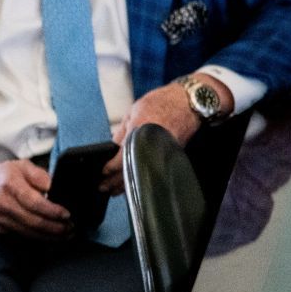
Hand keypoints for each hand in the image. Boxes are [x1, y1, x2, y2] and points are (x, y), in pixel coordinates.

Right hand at [0, 157, 70, 238]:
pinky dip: (39, 237)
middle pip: (33, 221)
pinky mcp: (0, 228)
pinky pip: (23, 235)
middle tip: (71, 227)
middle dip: (56, 227)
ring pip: (29, 232)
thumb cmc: (2, 175)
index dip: (52, 211)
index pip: (33, 202)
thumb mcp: (22, 166)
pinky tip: (51, 236)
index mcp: (10, 185)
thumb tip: (56, 188)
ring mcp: (0, 218)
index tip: (66, 214)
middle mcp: (3, 203)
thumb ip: (40, 176)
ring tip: (66, 234)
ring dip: (50, 236)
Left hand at [102, 77, 226, 190]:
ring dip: (127, 183)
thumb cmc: (162, 102)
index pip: (121, 159)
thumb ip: (121, 132)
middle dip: (115, 182)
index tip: (102, 173)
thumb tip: (112, 147)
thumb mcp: (133, 112)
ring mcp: (162, 152)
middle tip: (103, 187)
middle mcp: (151, 146)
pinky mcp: (171, 154)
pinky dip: (141, 176)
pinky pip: (152, 170)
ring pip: (142, 174)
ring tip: (114, 190)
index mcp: (138, 133)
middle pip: (131, 171)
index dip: (109, 169)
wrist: (189, 102)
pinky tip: (132, 181)